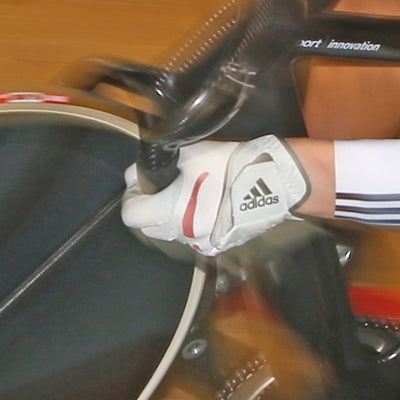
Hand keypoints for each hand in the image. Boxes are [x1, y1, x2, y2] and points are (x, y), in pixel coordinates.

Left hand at [121, 137, 310, 256]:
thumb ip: (157, 165)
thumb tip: (137, 173)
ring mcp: (200, 242)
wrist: (268, 181)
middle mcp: (182, 234)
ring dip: (167, 216)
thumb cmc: (227, 166)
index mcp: (171, 212)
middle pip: (147, 226)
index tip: (139, 183)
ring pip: (169, 233)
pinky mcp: (216, 244)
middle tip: (158, 186)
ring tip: (182, 194)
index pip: (131, 215)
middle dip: (147, 207)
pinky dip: (188, 223)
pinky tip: (200, 205)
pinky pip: (190, 236)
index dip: (131, 196)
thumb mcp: (187, 155)